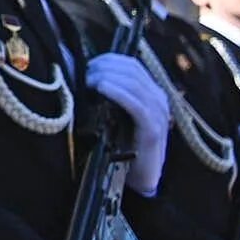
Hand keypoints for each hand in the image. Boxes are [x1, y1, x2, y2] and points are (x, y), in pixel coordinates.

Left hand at [85, 51, 168, 193]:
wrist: (139, 179)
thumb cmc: (122, 145)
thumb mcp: (114, 114)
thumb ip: (107, 95)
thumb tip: (81, 73)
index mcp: (151, 92)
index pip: (130, 64)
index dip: (106, 60)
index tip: (86, 65)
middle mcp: (158, 99)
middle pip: (130, 69)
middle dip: (104, 67)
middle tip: (84, 75)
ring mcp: (158, 113)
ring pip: (133, 82)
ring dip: (107, 76)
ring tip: (88, 81)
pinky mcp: (153, 130)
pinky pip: (136, 104)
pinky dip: (117, 92)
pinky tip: (101, 87)